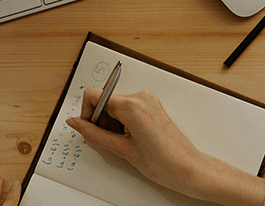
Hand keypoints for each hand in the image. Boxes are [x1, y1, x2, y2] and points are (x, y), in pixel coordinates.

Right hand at [65, 89, 264, 205]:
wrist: (188, 168)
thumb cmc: (163, 163)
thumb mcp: (122, 150)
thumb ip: (94, 134)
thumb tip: (76, 123)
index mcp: (131, 105)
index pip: (93, 95)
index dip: (87, 114)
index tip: (89, 129)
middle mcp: (140, 97)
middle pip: (104, 101)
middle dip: (101, 122)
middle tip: (112, 142)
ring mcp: (147, 100)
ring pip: (115, 106)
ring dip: (113, 124)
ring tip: (126, 143)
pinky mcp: (151, 105)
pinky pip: (127, 108)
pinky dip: (123, 122)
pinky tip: (132, 138)